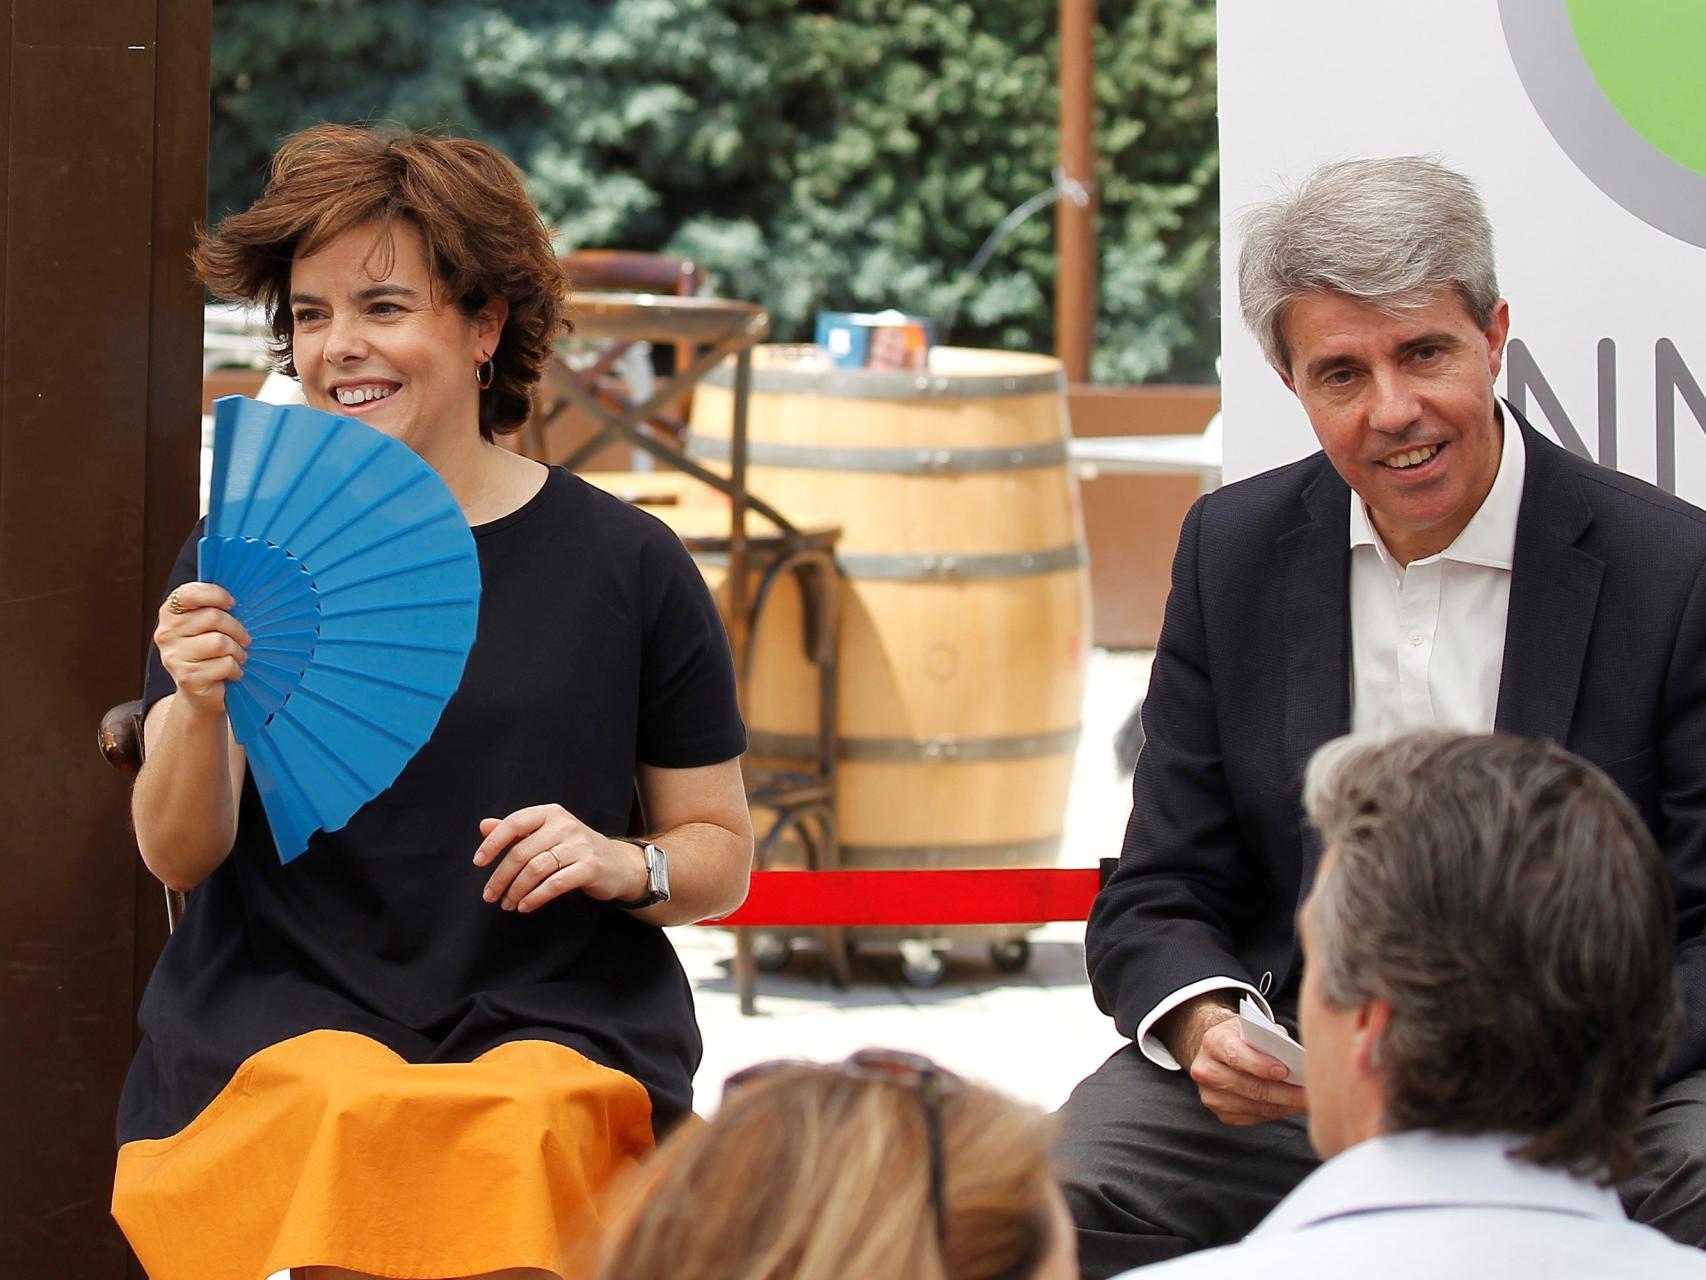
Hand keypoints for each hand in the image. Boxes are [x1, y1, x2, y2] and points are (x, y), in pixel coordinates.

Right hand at [155, 582, 249, 714]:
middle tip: (244, 639)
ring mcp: (174, 656)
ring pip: (219, 642)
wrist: (199, 692)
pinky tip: (232, 672)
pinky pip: (224, 664)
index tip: (231, 604)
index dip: (215, 595)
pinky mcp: (186, 677)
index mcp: (170, 614)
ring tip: (238, 656)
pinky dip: (235, 669)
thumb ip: (214, 607)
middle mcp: (166, 633)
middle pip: (213, 617)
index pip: (188, 593)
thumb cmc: (209, 652)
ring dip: (237, 651)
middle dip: (236, 628)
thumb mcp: (208, 626)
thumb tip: (246, 590)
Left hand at [473, 804, 647, 913]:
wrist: (617, 864)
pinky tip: (525, 906)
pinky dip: (535, 897)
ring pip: (536, 870)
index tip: (478, 863)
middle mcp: (565, 825)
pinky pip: (555, 884)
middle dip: (501, 877)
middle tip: (490, 895)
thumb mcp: (546, 834)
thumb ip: (516, 831)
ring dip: (516, 890)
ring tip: (507, 904)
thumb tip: (484, 825)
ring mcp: (580, 846)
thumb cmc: (574, 849)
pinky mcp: (590, 868)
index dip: (493, 843)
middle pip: (522, 852)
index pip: (515, 823)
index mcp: (551, 813)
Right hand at [1164, 997, 1306, 1125]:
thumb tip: (1296, 1057)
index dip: (1261, 1066)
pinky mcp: (1222, 1114)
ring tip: (1308, 1101)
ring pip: (1257, 1107)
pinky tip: (1293, 1106)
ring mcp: (1212, 1095)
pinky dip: (1278, 1112)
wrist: (1219, 1052)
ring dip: (1287, 1106)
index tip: (1286, 1071)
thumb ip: (1271, 1038)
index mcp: (1213, 1042)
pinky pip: (1256, 1117)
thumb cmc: (1242, 1037)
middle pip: (1251, 1087)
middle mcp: (1207, 1070)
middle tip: (1310, 1092)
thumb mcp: (1253, 1026)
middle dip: (1286, 1092)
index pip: (1236, 1056)